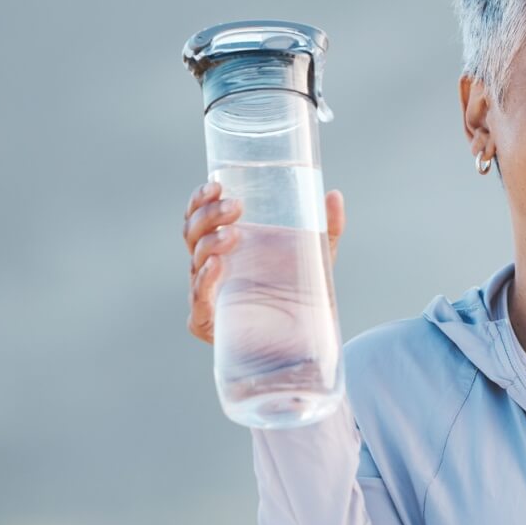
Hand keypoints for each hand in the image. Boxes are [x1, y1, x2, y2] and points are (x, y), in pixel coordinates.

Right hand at [182, 181, 346, 344]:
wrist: (308, 339)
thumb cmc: (304, 292)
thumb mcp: (318, 254)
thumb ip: (327, 226)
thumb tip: (333, 194)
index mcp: (224, 243)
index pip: (198, 215)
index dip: (199, 199)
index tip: (216, 185)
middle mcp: (210, 266)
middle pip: (192, 233)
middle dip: (208, 215)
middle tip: (235, 207)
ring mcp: (207, 293)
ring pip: (195, 260)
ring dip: (210, 241)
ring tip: (234, 234)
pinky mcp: (208, 322)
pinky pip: (198, 300)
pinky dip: (204, 281)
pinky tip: (217, 265)